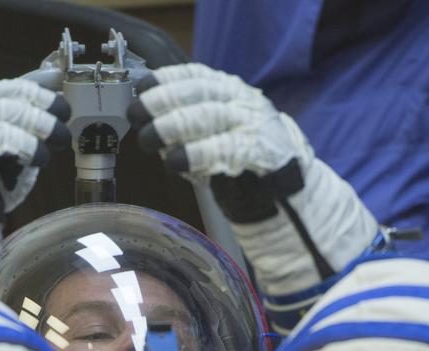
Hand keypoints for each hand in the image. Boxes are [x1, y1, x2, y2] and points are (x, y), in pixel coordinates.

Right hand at [0, 78, 69, 289]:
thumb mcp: (2, 167)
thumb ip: (21, 145)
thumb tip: (51, 127)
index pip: (2, 90)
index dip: (32, 86)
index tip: (55, 89)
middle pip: (7, 96)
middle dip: (40, 102)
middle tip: (63, 113)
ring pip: (8, 111)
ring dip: (39, 123)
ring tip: (59, 137)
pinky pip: (2, 135)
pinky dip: (27, 145)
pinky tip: (41, 157)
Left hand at [128, 64, 377, 306]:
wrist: (291, 196)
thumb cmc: (246, 168)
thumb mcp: (216, 141)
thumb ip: (189, 133)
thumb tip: (150, 129)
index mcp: (232, 94)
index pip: (198, 76)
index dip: (168, 80)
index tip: (143, 88)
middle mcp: (244, 103)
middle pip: (201, 93)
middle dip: (165, 102)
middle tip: (138, 116)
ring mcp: (255, 125)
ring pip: (211, 116)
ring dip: (176, 126)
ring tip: (151, 139)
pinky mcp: (263, 151)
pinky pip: (227, 149)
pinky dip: (199, 154)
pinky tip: (177, 162)